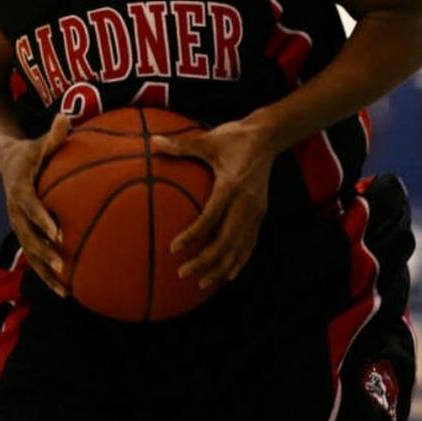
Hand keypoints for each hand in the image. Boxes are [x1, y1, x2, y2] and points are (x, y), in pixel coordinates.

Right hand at [0, 114, 70, 295]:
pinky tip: (68, 291)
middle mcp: (15, 210)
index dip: (42, 218)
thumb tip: (65, 117)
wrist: (6, 160)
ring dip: (45, 272)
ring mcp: (18, 224)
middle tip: (62, 265)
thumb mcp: (39, 141)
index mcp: (19, 188)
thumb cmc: (30, 150)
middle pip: (27, 236)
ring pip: (29, 253)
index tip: (57, 231)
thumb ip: (53, 135)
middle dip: (43, 253)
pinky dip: (47, 275)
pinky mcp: (23, 233)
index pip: (30, 205)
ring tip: (66, 290)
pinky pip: (34, 257)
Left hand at [153, 117, 277, 291]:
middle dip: (205, 261)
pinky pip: (250, 243)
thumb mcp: (208, 140)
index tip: (175, 249)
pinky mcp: (261, 213)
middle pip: (226, 242)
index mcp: (231, 186)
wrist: (268, 136)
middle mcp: (247, 203)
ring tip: (201, 284)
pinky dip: (239, 261)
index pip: (210, 218)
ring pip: (240, 248)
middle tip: (183, 273)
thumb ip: (181, 146)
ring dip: (221, 268)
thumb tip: (153, 142)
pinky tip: (228, 275)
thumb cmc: (234, 136)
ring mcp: (256, 211)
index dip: (193, 236)